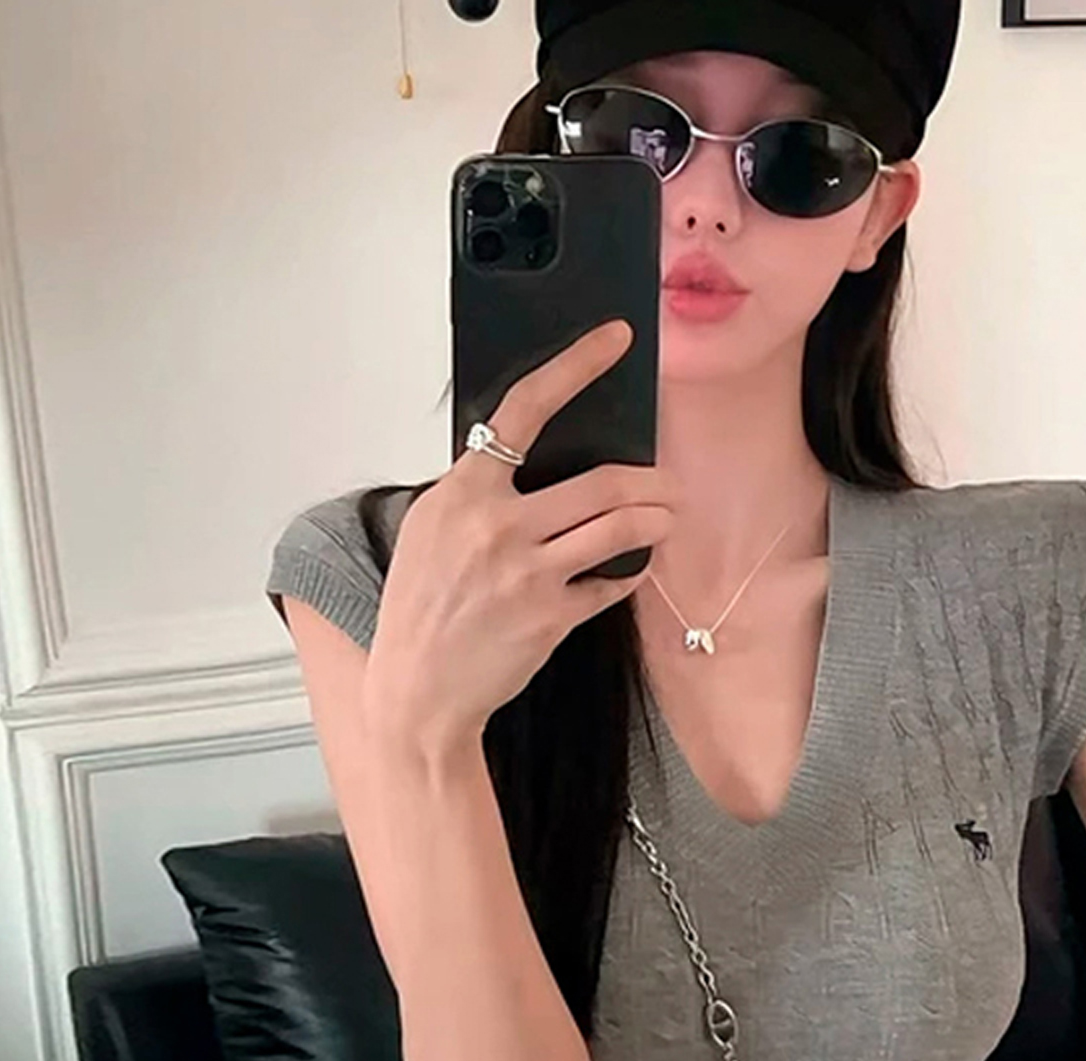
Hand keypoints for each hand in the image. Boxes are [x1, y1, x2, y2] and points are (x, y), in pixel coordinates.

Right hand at [362, 319, 675, 747]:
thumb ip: (477, 495)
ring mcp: (526, 574)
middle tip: (669, 482)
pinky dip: (631, 572)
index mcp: (460, 495)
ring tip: (669, 517)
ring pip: (619, 529)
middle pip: (601, 482)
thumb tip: (529, 465)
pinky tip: (635, 566)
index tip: (613, 341)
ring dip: (657, 519)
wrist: (416, 693)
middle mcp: (496, 527)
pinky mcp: (550, 618)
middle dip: (650, 480)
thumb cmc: (419, 613)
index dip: (574, 366)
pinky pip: (611, 583)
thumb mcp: (430, 535)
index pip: (524, 410)